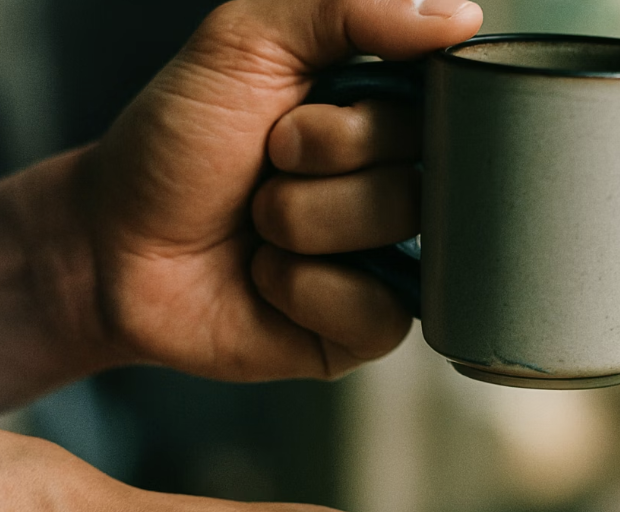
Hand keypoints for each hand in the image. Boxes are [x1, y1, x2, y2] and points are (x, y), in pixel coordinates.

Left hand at [84, 0, 482, 381]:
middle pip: (419, 176)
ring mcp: (384, 263)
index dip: (362, 121)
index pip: (438, 111)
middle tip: (265, 173)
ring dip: (300, 224)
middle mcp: (391, 191)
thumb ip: (347, 9)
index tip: (293, 120)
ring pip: (396, 234)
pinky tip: (269, 282)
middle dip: (317, 169)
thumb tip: (461, 15)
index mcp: (379, 122)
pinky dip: (306, 290)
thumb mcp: (248, 42)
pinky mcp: (363, 330)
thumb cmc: (177, 145)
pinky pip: (378, 311)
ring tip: (259, 229)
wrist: (118, 246)